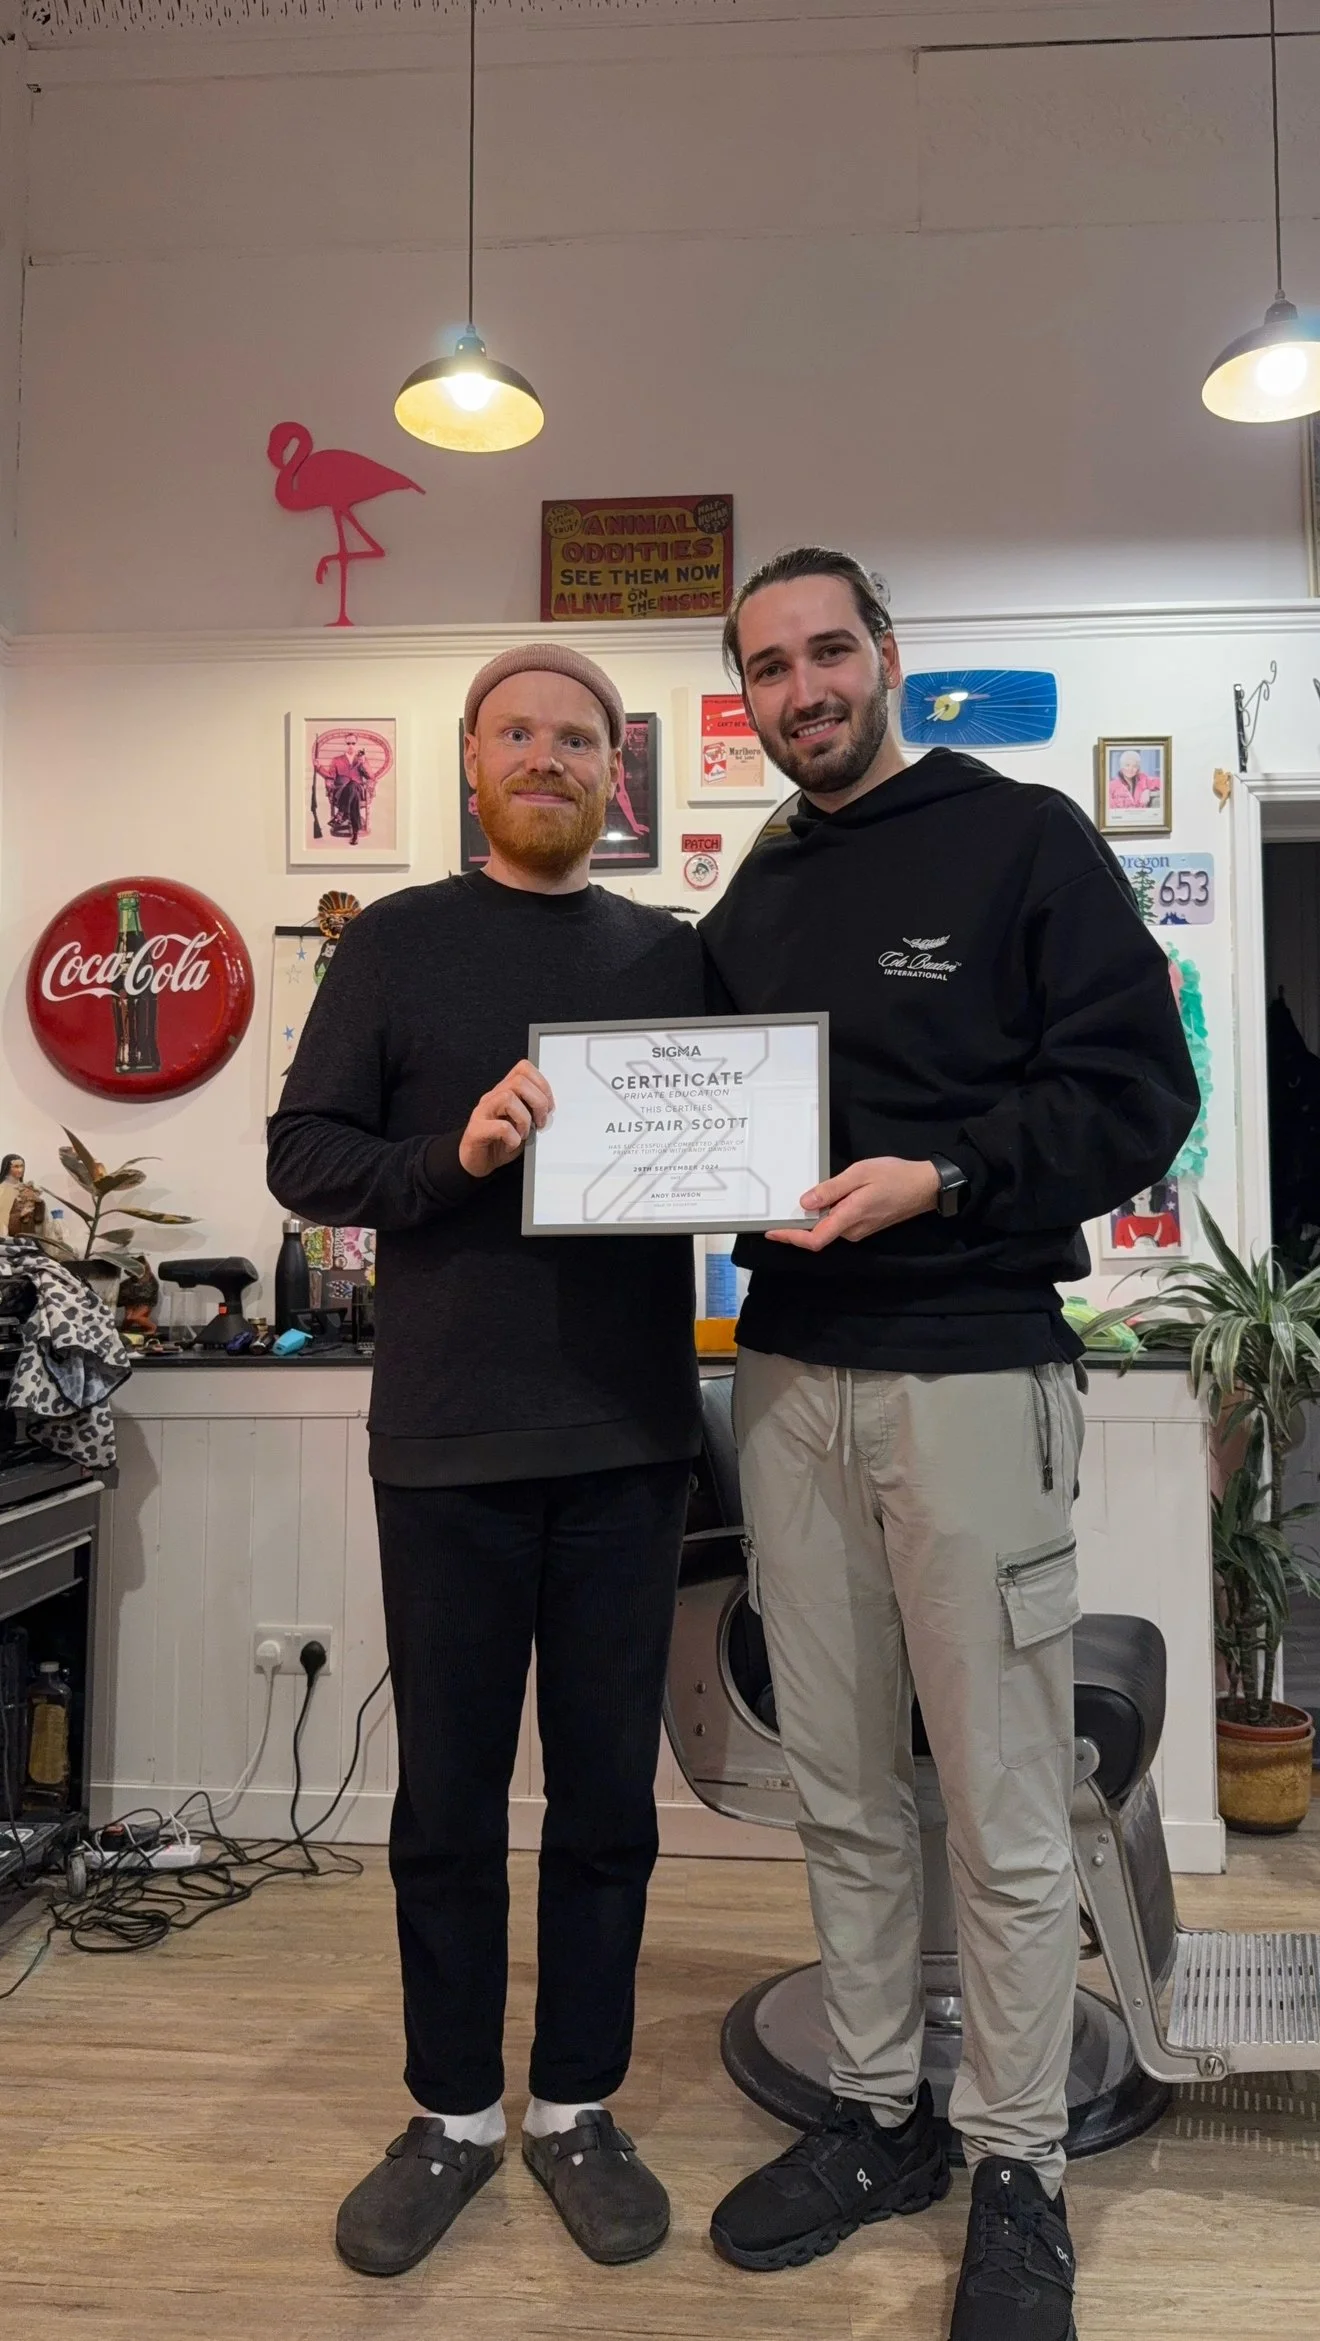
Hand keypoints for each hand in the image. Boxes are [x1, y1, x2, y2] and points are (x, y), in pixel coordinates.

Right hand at [459, 1060, 554, 1177]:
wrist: (476, 1161)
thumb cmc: (500, 1142)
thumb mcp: (522, 1123)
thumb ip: (533, 1112)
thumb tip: (550, 1109)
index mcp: (505, 1092)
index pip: (523, 1069)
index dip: (542, 1085)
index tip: (548, 1107)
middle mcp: (493, 1097)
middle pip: (519, 1081)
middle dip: (538, 1102)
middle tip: (540, 1123)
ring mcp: (483, 1112)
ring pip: (508, 1098)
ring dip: (524, 1120)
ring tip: (523, 1134)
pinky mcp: (476, 1130)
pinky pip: (501, 1127)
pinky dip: (513, 1138)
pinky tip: (511, 1144)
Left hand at [766, 1156, 941, 1250]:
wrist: (925, 1186)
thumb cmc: (894, 1176)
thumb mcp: (860, 1174)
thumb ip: (832, 1189)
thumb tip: (805, 1203)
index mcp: (849, 1218)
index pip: (815, 1239)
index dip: (791, 1237)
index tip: (772, 1232)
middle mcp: (852, 1231)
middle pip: (817, 1235)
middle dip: (796, 1226)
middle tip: (776, 1213)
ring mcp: (859, 1230)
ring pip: (828, 1229)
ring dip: (811, 1220)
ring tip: (794, 1204)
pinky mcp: (864, 1225)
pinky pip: (838, 1224)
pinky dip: (825, 1216)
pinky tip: (820, 1202)